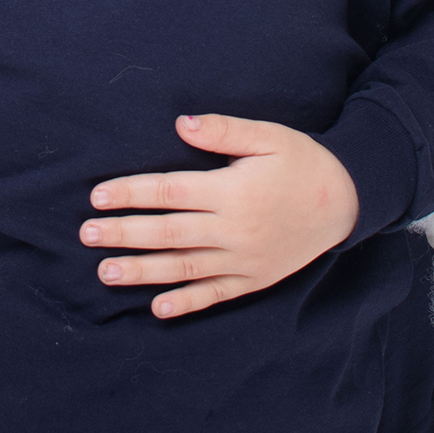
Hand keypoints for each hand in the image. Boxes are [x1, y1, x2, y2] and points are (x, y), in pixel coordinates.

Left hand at [79, 113, 358, 318]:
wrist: (346, 202)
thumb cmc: (301, 161)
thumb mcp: (268, 136)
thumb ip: (224, 130)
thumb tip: (181, 123)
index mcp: (232, 191)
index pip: (170, 192)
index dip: (132, 193)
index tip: (98, 196)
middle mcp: (233, 230)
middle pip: (168, 232)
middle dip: (124, 233)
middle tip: (86, 234)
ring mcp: (243, 260)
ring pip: (184, 268)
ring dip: (142, 271)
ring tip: (106, 272)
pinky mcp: (254, 279)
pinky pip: (215, 295)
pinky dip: (186, 303)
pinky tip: (158, 308)